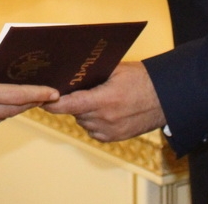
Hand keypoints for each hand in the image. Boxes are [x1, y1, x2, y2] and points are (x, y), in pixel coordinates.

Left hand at [42, 62, 164, 141]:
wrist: (165, 99)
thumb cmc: (141, 79)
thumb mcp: (116, 69)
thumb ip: (93, 74)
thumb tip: (69, 74)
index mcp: (105, 99)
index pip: (69, 104)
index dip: (53, 103)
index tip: (42, 99)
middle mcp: (105, 118)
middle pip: (74, 112)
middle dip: (72, 102)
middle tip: (76, 89)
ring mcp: (109, 131)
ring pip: (82, 121)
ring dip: (83, 112)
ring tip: (97, 98)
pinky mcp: (113, 138)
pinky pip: (93, 129)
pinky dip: (93, 120)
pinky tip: (104, 110)